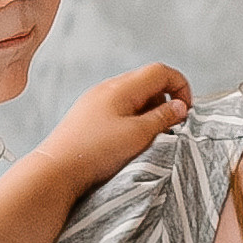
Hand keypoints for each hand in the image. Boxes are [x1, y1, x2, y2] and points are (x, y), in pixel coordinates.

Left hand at [40, 61, 190, 196]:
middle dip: (165, 101)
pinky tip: (129, 141)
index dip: (180, 87)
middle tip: (169, 127)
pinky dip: (132, 120)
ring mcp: (96, 101)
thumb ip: (163, 118)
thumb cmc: (94, 152)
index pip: (160, 71)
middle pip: (147, 82)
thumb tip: (180, 107)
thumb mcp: (138, 135)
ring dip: (149, 112)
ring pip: (134, 97)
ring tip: (148, 137)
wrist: (56, 170)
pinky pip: (119, 110)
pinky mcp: (88, 116)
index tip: (186, 111)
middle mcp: (108, 89)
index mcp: (121, 87)